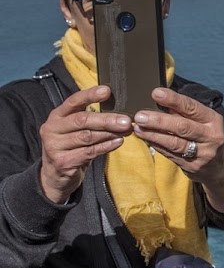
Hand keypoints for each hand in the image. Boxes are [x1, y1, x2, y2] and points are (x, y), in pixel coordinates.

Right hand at [39, 86, 131, 202]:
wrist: (55, 176)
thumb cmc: (71, 147)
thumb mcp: (75, 129)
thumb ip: (89, 119)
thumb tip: (119, 110)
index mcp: (57, 116)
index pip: (73, 101)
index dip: (90, 95)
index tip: (107, 91)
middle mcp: (52, 128)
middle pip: (82, 120)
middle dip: (106, 119)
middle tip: (126, 120)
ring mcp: (55, 146)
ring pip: (88, 137)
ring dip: (110, 133)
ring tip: (126, 131)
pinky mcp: (62, 162)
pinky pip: (89, 152)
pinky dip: (106, 146)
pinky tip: (118, 142)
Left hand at [133, 87, 223, 213]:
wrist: (220, 167)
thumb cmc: (206, 137)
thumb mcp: (202, 122)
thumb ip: (183, 112)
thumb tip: (160, 98)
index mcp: (213, 120)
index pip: (192, 107)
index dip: (173, 100)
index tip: (156, 93)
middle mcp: (211, 137)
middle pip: (182, 127)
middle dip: (159, 121)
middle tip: (140, 116)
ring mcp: (202, 154)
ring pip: (175, 143)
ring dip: (154, 135)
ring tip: (138, 128)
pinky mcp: (192, 167)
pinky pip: (171, 154)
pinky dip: (156, 145)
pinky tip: (145, 138)